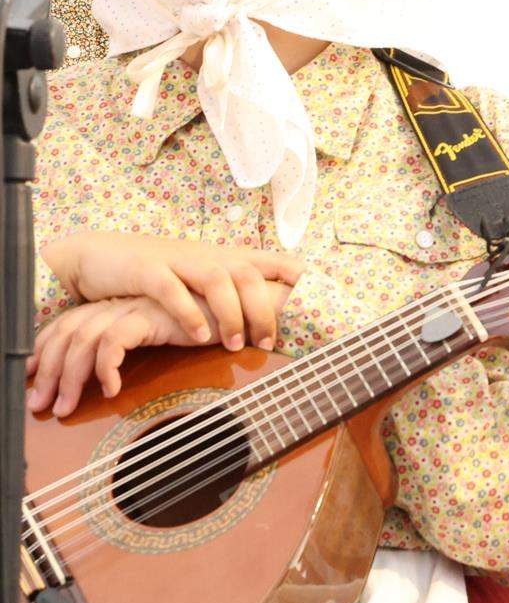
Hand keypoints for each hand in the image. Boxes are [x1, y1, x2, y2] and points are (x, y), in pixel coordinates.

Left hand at [27, 296, 220, 416]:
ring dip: (68, 379)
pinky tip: (109, 390)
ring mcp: (133, 307)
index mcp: (116, 306)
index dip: (43, 353)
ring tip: (65, 409)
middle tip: (41, 407)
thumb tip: (104, 378)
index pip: (66, 326)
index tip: (30, 382)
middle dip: (46, 374)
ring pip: (82, 341)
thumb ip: (136, 347)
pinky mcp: (151, 314)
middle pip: (65, 334)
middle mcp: (118, 304)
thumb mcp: (162, 337)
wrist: (243, 303)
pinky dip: (106, 368)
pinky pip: (114, 342)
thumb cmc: (209, 323)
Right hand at [42, 231, 300, 351]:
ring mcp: (176, 260)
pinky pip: (171, 289)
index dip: (296, 274)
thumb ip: (226, 292)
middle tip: (267, 343)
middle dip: (263, 309)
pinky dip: (189, 312)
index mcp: (222, 258)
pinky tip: (199, 335)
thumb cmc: (155, 274)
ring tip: (233, 346)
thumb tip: (263, 318)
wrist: (97, 256)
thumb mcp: (196, 278)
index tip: (317, 296)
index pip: (269, 260)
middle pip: (248, 275)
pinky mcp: (146, 270)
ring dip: (230, 315)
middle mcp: (205, 256)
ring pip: (217, 279)